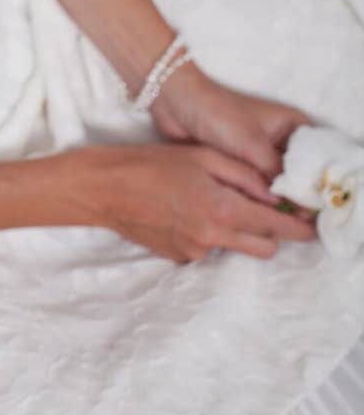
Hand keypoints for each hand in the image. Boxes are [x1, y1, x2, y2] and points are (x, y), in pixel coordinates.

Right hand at [82, 141, 318, 263]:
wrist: (103, 188)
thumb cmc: (150, 163)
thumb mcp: (202, 156)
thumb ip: (245, 175)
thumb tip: (274, 193)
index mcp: (223, 210)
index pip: (277, 227)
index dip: (299, 228)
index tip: (311, 227)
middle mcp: (213, 238)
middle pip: (263, 248)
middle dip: (269, 232)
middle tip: (257, 207)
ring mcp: (195, 252)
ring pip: (234, 247)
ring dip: (234, 230)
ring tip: (205, 199)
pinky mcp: (179, 258)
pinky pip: (207, 247)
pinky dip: (206, 232)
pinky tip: (183, 210)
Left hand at [149, 68, 316, 209]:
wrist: (178, 104)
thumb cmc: (220, 116)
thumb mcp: (254, 146)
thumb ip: (277, 177)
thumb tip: (293, 210)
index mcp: (294, 127)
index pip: (317, 161)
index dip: (317, 186)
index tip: (315, 212)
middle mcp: (282, 140)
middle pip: (298, 175)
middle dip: (297, 198)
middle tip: (299, 226)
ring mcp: (261, 153)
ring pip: (277, 184)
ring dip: (277, 202)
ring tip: (280, 225)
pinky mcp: (241, 164)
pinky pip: (256, 187)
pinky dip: (259, 200)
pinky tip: (260, 218)